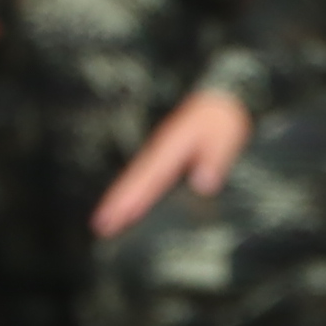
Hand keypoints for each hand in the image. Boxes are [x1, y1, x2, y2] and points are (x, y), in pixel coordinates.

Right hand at [96, 86, 248, 232]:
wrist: (218, 98)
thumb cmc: (220, 117)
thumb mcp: (224, 134)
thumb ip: (215, 158)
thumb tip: (204, 183)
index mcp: (170, 147)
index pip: (146, 178)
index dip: (130, 198)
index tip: (115, 215)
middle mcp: (158, 151)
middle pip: (132, 181)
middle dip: (115, 203)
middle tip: (100, 227)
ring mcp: (158, 153)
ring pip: (134, 180)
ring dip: (119, 200)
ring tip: (105, 223)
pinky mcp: (162, 156)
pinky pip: (143, 177)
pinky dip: (132, 192)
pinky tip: (130, 208)